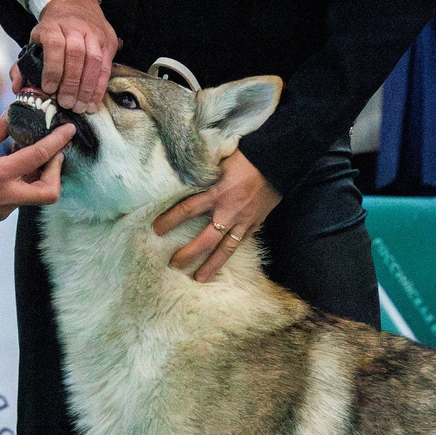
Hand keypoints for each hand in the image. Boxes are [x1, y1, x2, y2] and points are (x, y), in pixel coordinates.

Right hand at [0, 114, 70, 238]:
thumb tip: (12, 115)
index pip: (38, 157)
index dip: (57, 142)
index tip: (69, 130)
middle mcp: (6, 198)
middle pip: (49, 191)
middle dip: (56, 172)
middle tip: (51, 153)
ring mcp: (3, 211)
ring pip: (32, 194)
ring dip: (36, 175)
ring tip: (23, 154)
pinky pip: (17, 199)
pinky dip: (19, 183)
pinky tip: (5, 170)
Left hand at [29, 0, 115, 112]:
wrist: (74, 3)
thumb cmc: (52, 28)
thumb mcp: (34, 40)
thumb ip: (23, 64)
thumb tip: (17, 87)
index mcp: (52, 26)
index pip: (55, 46)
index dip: (52, 69)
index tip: (48, 89)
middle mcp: (75, 27)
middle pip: (76, 55)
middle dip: (71, 83)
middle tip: (66, 103)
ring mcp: (94, 33)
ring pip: (94, 61)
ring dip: (87, 87)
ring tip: (80, 107)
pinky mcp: (108, 40)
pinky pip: (106, 65)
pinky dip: (99, 86)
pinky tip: (93, 101)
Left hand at [152, 151, 281, 282]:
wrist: (279, 160)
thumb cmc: (246, 156)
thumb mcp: (219, 160)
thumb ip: (203, 171)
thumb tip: (183, 171)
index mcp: (217, 193)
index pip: (187, 210)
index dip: (170, 220)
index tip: (156, 229)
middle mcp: (229, 211)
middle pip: (205, 240)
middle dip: (188, 254)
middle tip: (174, 265)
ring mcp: (245, 220)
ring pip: (226, 249)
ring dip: (211, 265)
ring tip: (199, 278)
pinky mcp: (256, 222)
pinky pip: (241, 241)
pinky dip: (232, 251)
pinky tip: (223, 260)